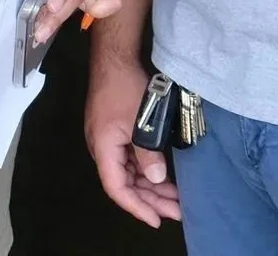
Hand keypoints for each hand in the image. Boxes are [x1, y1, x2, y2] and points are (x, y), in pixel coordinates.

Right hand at [84, 51, 179, 227]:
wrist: (114, 58)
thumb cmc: (125, 86)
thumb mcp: (142, 122)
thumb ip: (148, 153)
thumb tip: (157, 179)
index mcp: (102, 148)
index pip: (117, 188)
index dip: (137, 207)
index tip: (157, 219)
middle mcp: (100, 148)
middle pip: (124, 183)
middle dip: (150, 199)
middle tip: (176, 210)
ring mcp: (106, 140)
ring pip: (128, 172)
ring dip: (150, 186)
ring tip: (175, 197)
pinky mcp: (113, 132)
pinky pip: (128, 159)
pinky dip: (145, 170)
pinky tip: (162, 177)